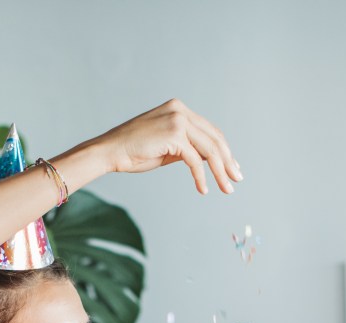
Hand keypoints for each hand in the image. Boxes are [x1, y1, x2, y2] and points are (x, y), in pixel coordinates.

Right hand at [86, 98, 241, 194]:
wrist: (109, 151)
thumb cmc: (134, 152)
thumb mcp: (166, 148)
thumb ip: (187, 149)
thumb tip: (208, 160)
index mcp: (179, 109)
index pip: (210, 131)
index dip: (224, 151)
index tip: (232, 168)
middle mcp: (180, 110)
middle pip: (214, 139)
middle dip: (228, 162)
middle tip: (236, 180)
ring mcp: (177, 120)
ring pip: (209, 149)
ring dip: (220, 171)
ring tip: (227, 188)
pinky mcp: (173, 135)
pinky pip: (194, 159)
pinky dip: (200, 176)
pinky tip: (203, 189)